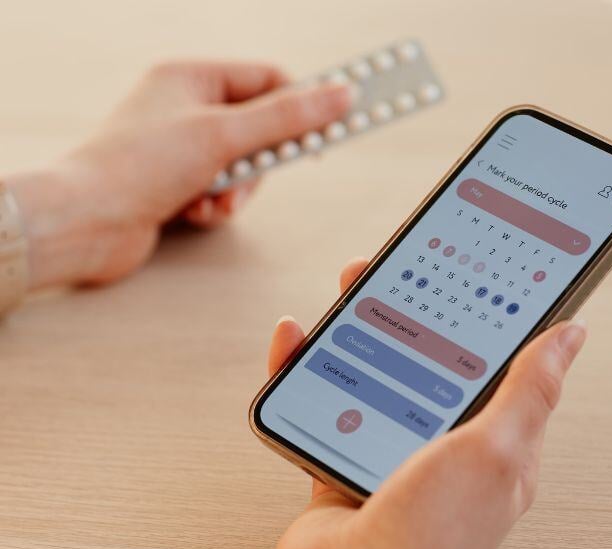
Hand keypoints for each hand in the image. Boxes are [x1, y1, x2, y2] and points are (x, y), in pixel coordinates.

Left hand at [7, 61, 351, 288]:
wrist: (85, 222)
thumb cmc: (138, 165)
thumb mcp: (223, 134)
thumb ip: (287, 117)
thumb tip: (340, 96)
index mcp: (191, 77)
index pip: (268, 80)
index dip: (302, 104)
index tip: (332, 126)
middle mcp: (186, 108)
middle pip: (259, 129)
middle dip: (258, 163)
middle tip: (250, 176)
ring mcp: (181, 148)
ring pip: (242, 167)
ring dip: (236, 191)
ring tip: (212, 202)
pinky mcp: (177, 184)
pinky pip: (220, 192)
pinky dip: (215, 206)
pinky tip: (193, 212)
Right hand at [256, 258, 586, 548]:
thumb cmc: (426, 538)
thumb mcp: (494, 452)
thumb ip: (529, 391)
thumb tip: (570, 337)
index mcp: (495, 445)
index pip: (499, 365)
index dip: (488, 315)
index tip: (472, 272)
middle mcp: (446, 447)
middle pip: (429, 359)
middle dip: (413, 310)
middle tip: (396, 271)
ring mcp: (393, 452)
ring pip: (377, 372)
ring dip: (360, 330)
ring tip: (349, 291)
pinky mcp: (346, 458)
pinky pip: (330, 400)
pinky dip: (309, 369)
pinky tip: (298, 341)